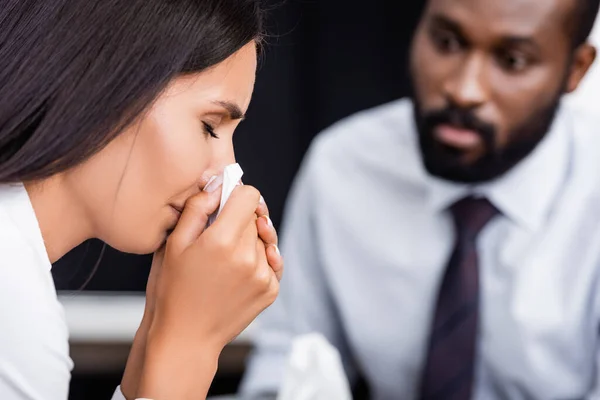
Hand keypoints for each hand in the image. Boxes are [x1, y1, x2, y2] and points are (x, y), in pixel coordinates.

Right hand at [136, 185, 282, 398]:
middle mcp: (249, 256)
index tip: (225, 203)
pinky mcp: (271, 290)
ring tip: (224, 260)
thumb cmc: (172, 290)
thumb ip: (198, 207)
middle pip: (256, 217)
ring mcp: (263, 275)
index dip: (236, 194)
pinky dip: (258, 261)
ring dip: (249, 241)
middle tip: (217, 237)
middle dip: (239, 219)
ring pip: (264, 239)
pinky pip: (271, 261)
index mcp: (223, 240)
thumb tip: (218, 183)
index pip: (250, 195)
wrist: (185, 338)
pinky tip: (236, 273)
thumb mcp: (174, 243)